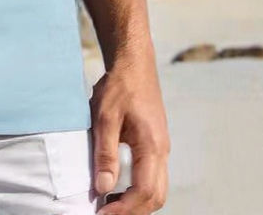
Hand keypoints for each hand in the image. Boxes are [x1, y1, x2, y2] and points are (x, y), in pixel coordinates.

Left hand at [90, 47, 169, 213]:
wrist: (134, 63)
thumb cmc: (119, 86)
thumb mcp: (104, 117)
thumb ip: (105, 153)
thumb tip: (103, 188)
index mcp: (152, 146)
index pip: (144, 192)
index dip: (123, 209)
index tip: (100, 213)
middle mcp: (162, 151)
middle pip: (156, 197)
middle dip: (132, 211)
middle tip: (104, 214)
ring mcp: (161, 149)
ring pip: (157, 190)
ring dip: (136, 203)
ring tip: (109, 206)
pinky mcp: (155, 144)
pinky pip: (153, 177)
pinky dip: (139, 191)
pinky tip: (118, 189)